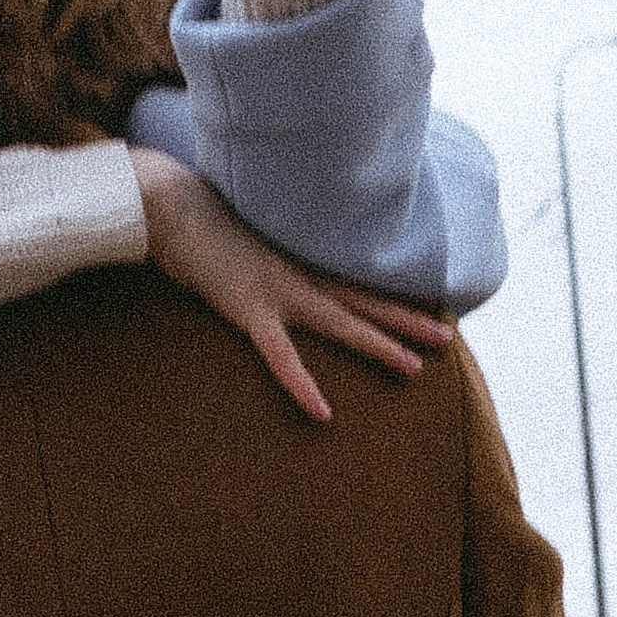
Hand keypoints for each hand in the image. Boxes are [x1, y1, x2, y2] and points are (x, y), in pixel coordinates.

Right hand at [132, 150, 451, 421]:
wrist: (167, 203)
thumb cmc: (194, 217)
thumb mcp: (237, 235)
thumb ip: (257, 250)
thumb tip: (259, 257)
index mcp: (295, 258)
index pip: (353, 280)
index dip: (390, 296)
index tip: (425, 306)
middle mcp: (296, 274)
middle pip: (363, 300)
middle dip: (407, 320)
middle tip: (449, 337)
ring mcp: (276, 290)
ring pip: (342, 322)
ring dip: (381, 344)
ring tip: (417, 367)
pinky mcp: (248, 308)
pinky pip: (281, 355)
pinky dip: (302, 385)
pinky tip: (323, 413)